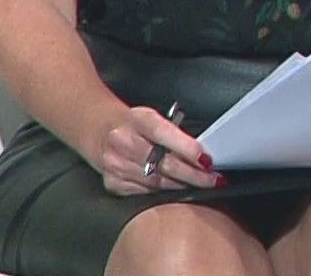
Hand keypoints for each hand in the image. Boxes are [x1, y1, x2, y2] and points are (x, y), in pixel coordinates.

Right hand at [83, 103, 220, 195]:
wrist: (96, 129)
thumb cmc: (130, 123)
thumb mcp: (149, 117)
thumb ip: (172, 134)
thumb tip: (201, 156)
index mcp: (135, 119)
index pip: (162, 133)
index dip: (186, 147)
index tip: (206, 159)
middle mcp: (122, 142)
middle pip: (164, 164)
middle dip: (193, 174)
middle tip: (215, 180)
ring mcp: (116, 165)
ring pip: (157, 183)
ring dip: (182, 185)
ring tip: (200, 185)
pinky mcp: (113, 183)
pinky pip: (145, 193)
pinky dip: (163, 192)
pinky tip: (175, 188)